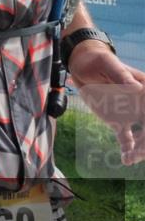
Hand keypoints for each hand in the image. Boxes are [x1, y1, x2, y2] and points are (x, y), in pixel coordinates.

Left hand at [68, 43, 144, 165]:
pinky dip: (128, 149)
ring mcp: (132, 114)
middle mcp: (142, 103)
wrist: (81, 66)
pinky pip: (127, 138)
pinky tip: (126, 159)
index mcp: (144, 89)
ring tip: (130, 158)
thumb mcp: (107, 64)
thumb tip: (135, 87)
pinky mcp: (118, 121)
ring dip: (140, 148)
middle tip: (138, 151)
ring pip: (143, 135)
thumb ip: (120, 75)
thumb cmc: (97, 60)